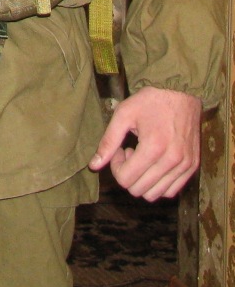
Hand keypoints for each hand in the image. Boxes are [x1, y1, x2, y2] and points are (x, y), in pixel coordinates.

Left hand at [89, 86, 200, 200]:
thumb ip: (108, 141)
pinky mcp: (192, 167)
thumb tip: (93, 166)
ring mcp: (185, 166)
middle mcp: (172, 161)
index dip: (116, 167)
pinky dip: (158, 184)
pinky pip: (171, 191)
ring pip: (154, 194)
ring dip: (142, 180)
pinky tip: (154, 163)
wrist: (182, 92)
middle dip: (127, 173)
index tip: (120, 149)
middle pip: (138, 190)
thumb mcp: (124, 114)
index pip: (125, 179)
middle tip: (129, 152)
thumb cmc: (151, 100)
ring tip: (142, 158)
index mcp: (153, 147)